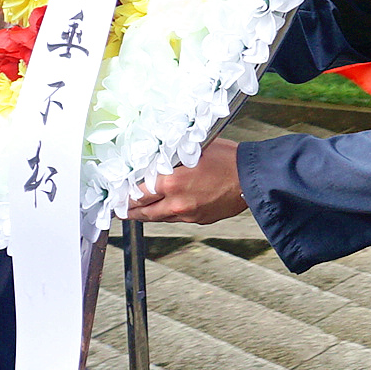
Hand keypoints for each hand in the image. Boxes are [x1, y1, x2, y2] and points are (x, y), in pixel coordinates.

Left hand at [127, 137, 248, 223]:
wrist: (253, 179)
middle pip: (144, 211)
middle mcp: (177, 202)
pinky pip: (176, 218)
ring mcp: (188, 214)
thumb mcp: (193, 149)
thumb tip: (155, 158)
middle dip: (130, 209)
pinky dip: (166, 214)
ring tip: (135, 212)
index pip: (137, 193)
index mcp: (172, 182)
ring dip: (146, 214)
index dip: (124, 196)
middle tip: (119, 208)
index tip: (116, 195)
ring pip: (158, 218)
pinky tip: (163, 208)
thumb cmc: (228, 160)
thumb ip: (171, 157)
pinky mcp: (199, 219)